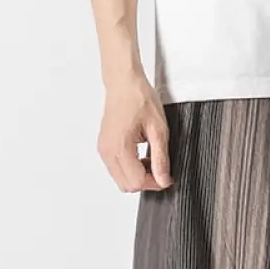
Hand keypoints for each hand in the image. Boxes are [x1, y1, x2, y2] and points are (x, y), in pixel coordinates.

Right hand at [97, 74, 172, 192]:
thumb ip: (161, 158)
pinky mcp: (104, 147)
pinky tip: (140, 155)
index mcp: (120, 147)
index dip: (155, 183)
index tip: (166, 175)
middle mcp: (107, 150)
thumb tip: (163, 180)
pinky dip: (130, 169)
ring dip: (137, 176)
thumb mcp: (159, 130)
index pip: (137, 182)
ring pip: (121, 180)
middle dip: (146, 181)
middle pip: (127, 186)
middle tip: (159, 167)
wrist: (124, 82)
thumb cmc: (139, 98)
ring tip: (149, 158)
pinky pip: (116, 169)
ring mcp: (103, 149)